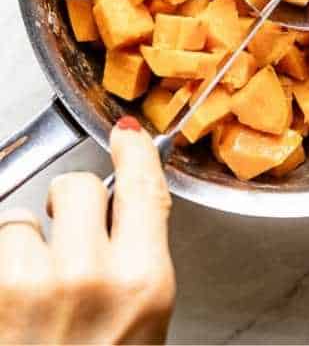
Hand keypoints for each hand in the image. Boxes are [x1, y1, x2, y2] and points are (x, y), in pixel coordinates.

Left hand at [0, 117, 174, 343]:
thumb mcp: (145, 322)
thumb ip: (137, 260)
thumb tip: (124, 202)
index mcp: (143, 282)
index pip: (142, 187)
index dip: (132, 153)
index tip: (123, 136)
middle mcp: (88, 277)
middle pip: (74, 188)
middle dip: (66, 206)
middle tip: (64, 237)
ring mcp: (27, 285)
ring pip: (16, 222)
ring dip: (17, 247)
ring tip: (26, 293)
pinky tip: (10, 305)